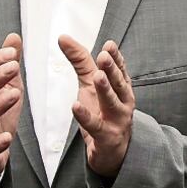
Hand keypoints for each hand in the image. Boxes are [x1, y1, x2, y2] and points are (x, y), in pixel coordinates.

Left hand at [58, 35, 134, 177]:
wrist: (112, 150)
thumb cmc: (102, 112)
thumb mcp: (90, 84)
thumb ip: (80, 61)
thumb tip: (63, 37)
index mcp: (121, 87)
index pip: (120, 69)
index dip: (115, 57)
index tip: (109, 45)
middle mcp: (123, 101)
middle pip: (118, 83)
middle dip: (112, 69)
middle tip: (104, 56)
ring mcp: (117, 119)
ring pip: (112, 103)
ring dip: (106, 89)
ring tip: (97, 77)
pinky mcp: (105, 136)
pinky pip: (94, 126)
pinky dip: (86, 116)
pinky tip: (76, 106)